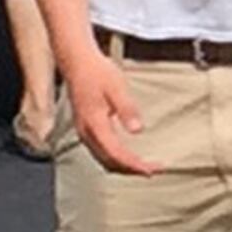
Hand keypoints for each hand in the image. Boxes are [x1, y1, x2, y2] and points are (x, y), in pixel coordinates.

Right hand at [63, 47, 156, 174]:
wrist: (77, 62)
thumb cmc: (97, 72)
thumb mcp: (117, 87)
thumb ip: (127, 109)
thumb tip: (138, 130)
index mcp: (94, 124)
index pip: (116, 154)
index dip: (134, 165)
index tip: (152, 169)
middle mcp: (87, 133)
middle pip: (109, 162)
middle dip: (131, 169)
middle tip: (154, 169)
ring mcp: (84, 132)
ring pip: (103, 160)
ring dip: (123, 166)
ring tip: (143, 167)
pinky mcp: (85, 129)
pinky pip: (100, 152)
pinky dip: (115, 159)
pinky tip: (126, 156)